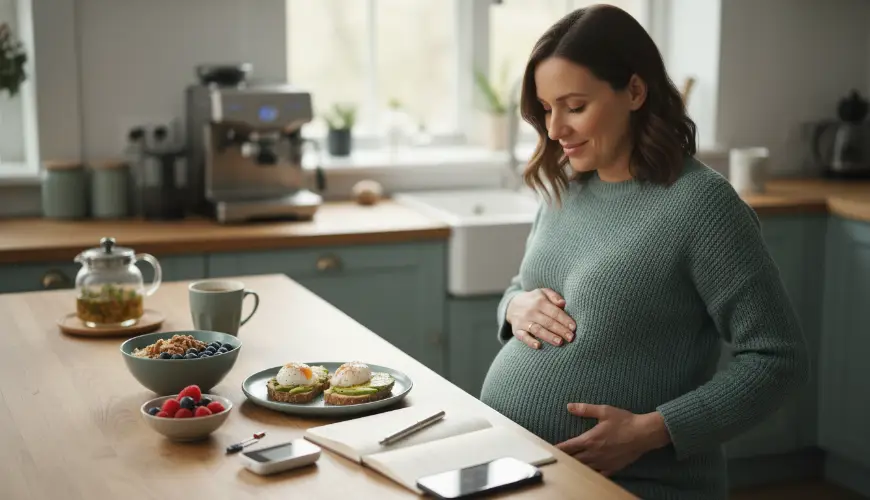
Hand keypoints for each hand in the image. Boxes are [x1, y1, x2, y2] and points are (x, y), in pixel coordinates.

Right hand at [506, 288, 574, 348]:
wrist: (512, 305)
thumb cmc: (534, 300)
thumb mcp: (543, 293)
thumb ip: (554, 297)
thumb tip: (563, 303)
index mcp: (540, 301)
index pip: (555, 312)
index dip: (565, 320)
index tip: (574, 328)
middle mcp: (531, 311)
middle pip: (548, 322)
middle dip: (560, 330)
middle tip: (571, 338)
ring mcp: (523, 321)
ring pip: (537, 330)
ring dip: (549, 336)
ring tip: (560, 342)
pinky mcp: (516, 330)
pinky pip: (523, 337)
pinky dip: (530, 341)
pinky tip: (538, 346)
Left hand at [555, 404, 670, 476]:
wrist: (644, 434)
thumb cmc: (624, 421)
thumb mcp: (604, 411)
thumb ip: (585, 409)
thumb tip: (569, 406)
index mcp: (589, 440)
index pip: (568, 447)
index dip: (557, 449)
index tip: (548, 450)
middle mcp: (594, 453)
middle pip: (573, 459)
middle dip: (563, 459)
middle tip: (554, 459)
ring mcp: (603, 463)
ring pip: (583, 468)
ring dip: (574, 467)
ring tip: (566, 467)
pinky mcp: (612, 468)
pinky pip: (597, 475)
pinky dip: (589, 474)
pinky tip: (585, 474)